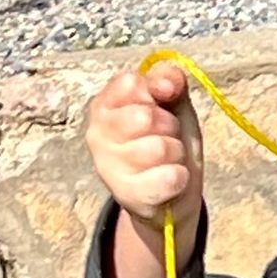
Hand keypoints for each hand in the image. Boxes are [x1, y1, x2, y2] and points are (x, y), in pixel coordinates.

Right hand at [85, 60, 204, 277]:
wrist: (171, 194)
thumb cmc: (167, 140)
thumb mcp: (171, 103)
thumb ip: (168, 80)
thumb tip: (167, 83)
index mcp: (104, 106)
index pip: (131, 83)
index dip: (156, 92)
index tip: (160, 105)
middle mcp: (97, 136)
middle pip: (146, 116)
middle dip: (168, 126)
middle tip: (165, 138)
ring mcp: (109, 168)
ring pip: (160, 148)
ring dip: (175, 153)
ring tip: (166, 161)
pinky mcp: (129, 197)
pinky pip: (169, 177)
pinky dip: (179, 178)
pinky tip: (169, 181)